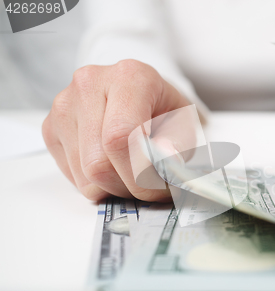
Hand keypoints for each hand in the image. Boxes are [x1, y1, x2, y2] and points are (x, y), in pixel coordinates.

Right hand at [43, 59, 190, 200]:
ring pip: (83, 174)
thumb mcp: (185, 126)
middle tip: (149, 189)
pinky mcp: (51, 126)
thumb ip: (178, 145)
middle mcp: (90, 84)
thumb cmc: (164, 112)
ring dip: (113, 188)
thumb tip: (166, 160)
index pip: (120, 136)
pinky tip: (114, 168)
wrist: (143, 97)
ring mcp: (65, 104)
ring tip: (134, 176)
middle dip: (128, 187)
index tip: (157, 190)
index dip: (138, 174)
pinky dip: (96, 183)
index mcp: (130, 78)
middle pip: (98, 162)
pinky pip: (71, 175)